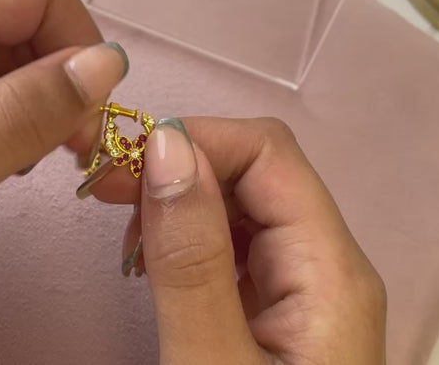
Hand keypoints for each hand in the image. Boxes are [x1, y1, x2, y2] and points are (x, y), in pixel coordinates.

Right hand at [89, 117, 386, 363]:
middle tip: (108, 188)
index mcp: (330, 268)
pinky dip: (184, 229)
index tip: (127, 164)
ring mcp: (300, 279)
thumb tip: (167, 147)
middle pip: (255, 168)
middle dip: (181, 164)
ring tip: (127, 230)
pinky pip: (230, 236)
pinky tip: (154, 255)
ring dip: (177, 195)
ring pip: (238, 198)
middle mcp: (324, 260)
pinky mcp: (274, 298)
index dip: (199, 140)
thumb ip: (192, 259)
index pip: (269, 153)